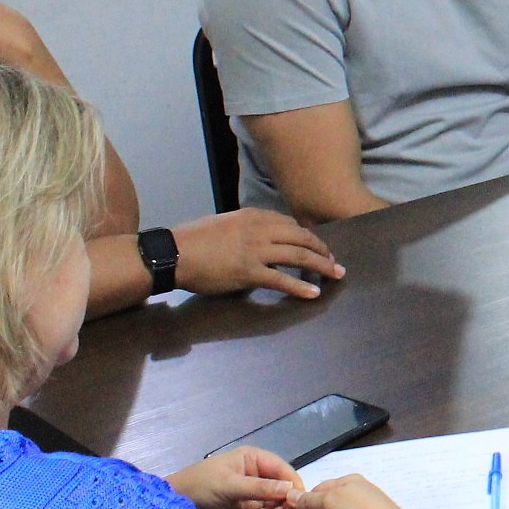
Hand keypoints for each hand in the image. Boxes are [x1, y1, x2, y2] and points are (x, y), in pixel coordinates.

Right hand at [167, 210, 345, 299]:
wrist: (173, 253)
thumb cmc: (193, 240)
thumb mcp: (225, 224)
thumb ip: (246, 230)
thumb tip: (260, 243)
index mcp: (253, 216)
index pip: (290, 224)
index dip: (307, 236)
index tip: (317, 245)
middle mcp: (259, 229)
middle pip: (301, 237)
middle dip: (322, 249)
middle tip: (334, 260)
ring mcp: (256, 250)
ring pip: (298, 255)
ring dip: (321, 265)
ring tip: (335, 274)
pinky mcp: (249, 271)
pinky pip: (281, 279)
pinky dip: (301, 286)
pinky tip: (314, 292)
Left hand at [169, 447, 305, 508]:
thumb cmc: (200, 486)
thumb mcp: (229, 484)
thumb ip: (259, 488)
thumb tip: (290, 489)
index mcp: (253, 460)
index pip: (282, 469)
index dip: (293, 483)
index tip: (300, 499)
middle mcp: (257, 477)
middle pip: (283, 488)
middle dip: (287, 500)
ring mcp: (253, 497)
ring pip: (277, 504)